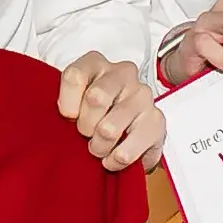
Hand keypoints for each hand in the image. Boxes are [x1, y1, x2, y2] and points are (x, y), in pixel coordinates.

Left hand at [62, 51, 161, 170]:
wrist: (126, 129)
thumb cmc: (93, 114)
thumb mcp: (73, 101)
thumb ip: (66, 104)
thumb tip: (68, 116)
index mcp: (97, 63)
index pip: (75, 76)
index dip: (67, 103)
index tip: (68, 116)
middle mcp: (123, 73)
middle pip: (96, 98)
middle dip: (85, 126)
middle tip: (86, 134)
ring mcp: (142, 95)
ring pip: (109, 128)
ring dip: (100, 147)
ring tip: (99, 149)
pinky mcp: (157, 121)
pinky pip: (127, 150)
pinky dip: (116, 160)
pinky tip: (113, 159)